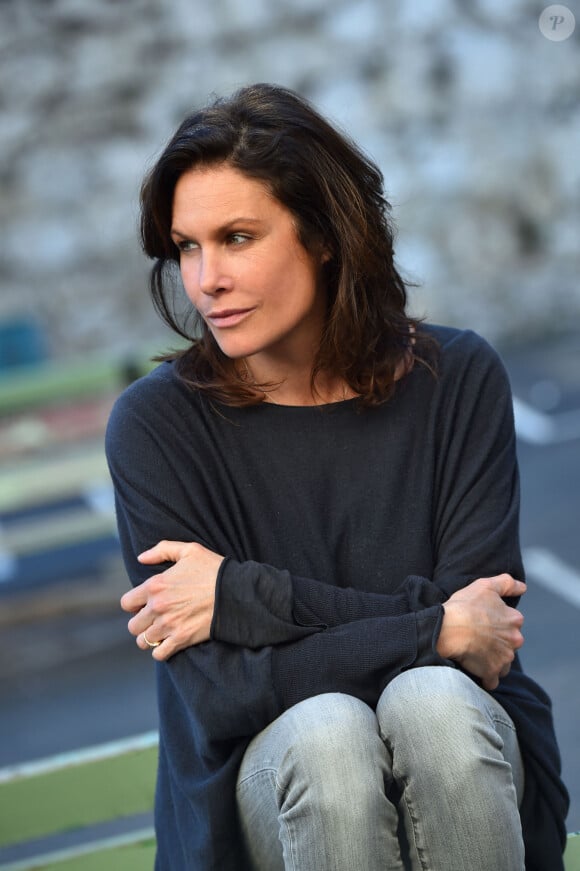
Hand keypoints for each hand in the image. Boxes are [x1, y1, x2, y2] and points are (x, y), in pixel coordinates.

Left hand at [120, 540, 224, 660]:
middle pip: (133, 626)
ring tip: (160, 632)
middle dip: (141, 623)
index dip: (134, 604)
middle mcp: (157, 607)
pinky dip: (161, 651)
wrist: (235, 592)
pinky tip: (168, 643)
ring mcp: (168, 625)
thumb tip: (141, 558)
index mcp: (155, 585)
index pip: (126, 603)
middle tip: (153, 620)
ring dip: (150, 638)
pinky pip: (159, 654)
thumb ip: (161, 550)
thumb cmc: (213, 569)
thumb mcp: (189, 550)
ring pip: (143, 641)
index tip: (144, 604)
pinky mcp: (181, 639)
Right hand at [436, 574, 525, 690]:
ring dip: (493, 659)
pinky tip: (474, 668)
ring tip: (475, 652)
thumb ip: (506, 583)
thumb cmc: (465, 606)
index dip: (496, 621)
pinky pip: (492, 680)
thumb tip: (523, 587)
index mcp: (515, 619)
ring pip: (503, 661)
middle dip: (497, 642)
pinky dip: (485, 677)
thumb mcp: (485, 586)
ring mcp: (505, 658)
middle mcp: (515, 640)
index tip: (482, 621)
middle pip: (509, 643)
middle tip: (477, 636)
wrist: (447, 629)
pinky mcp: (492, 673)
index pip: (512, 623)